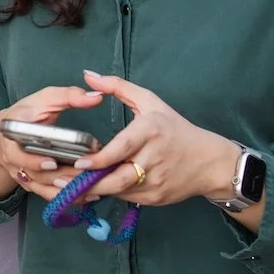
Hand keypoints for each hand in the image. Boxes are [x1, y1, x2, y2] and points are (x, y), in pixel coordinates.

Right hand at [0, 85, 104, 201]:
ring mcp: (23, 174)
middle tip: (82, 177)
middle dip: (59, 178)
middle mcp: (13, 159)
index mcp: (10, 135)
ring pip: (43, 187)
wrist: (6, 134)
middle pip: (34, 175)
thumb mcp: (45, 99)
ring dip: (65, 190)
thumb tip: (97, 97)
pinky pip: (48, 195)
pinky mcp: (33, 185)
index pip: (16, 153)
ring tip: (89, 188)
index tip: (52, 163)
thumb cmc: (28, 113)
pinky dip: (67, 198)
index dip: (33, 161)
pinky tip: (88, 196)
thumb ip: (69, 96)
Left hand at [63, 69, 237, 206]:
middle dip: (90, 182)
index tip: (79, 163)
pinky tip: (95, 190)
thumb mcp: (149, 101)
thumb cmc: (175, 127)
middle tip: (63, 180)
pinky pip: (127, 198)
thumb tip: (88, 74)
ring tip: (72, 187)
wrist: (209, 161)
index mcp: (151, 131)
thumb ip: (117, 86)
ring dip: (96, 190)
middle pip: (118, 177)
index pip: (122, 148)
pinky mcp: (156, 198)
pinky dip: (111, 194)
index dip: (99, 159)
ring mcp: (156, 181)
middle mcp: (153, 158)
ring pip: (120, 191)